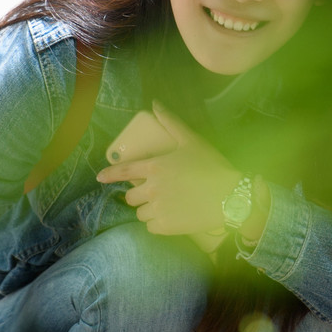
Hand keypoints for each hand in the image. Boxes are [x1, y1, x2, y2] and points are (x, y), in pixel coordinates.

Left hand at [96, 101, 239, 237]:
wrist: (231, 196)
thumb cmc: (212, 166)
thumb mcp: (191, 141)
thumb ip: (171, 123)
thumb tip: (155, 104)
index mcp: (155, 167)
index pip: (123, 172)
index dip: (109, 175)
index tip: (100, 178)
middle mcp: (152, 189)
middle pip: (131, 196)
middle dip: (140, 194)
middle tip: (156, 192)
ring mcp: (158, 209)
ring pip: (141, 213)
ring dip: (149, 209)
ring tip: (167, 205)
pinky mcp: (166, 226)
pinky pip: (151, 227)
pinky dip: (158, 223)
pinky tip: (172, 217)